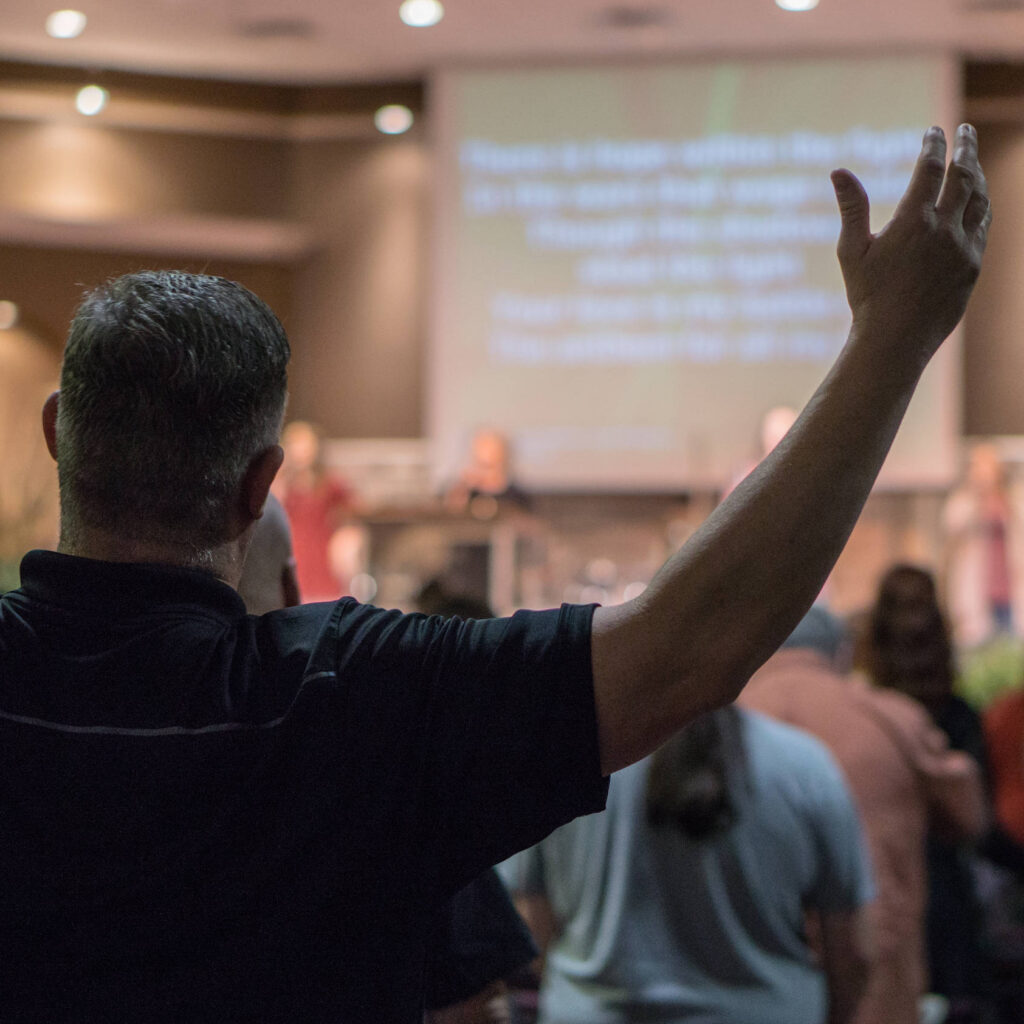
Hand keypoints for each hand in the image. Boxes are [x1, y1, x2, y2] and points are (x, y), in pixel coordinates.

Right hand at [831, 124, 991, 370]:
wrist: (896, 340)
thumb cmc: (867, 298)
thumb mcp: (851, 252)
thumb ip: (851, 208)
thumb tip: (838, 171)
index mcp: (913, 222)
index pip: (931, 168)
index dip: (934, 145)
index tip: (934, 132)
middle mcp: (944, 230)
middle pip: (964, 175)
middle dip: (965, 148)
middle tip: (964, 131)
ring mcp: (964, 248)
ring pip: (980, 199)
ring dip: (977, 175)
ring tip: (971, 163)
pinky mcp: (973, 267)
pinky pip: (983, 226)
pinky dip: (981, 206)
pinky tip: (976, 201)